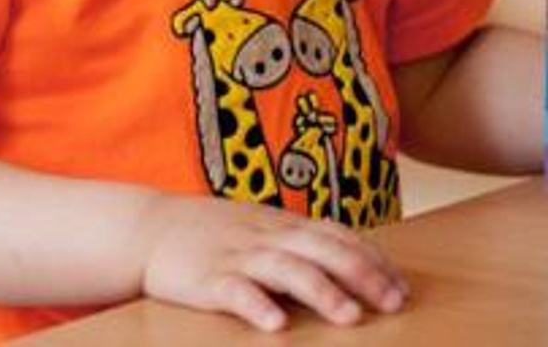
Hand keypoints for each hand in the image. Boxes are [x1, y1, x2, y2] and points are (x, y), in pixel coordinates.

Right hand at [140, 193, 407, 331]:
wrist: (148, 228)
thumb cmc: (210, 233)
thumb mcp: (258, 227)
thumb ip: (296, 241)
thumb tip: (347, 259)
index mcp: (279, 224)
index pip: (335, 235)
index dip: (370, 258)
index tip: (400, 285)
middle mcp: (264, 236)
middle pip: (320, 249)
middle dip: (360, 274)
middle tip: (393, 302)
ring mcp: (236, 255)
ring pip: (285, 269)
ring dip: (320, 291)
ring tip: (349, 317)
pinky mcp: (207, 278)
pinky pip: (234, 291)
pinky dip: (256, 305)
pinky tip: (275, 325)